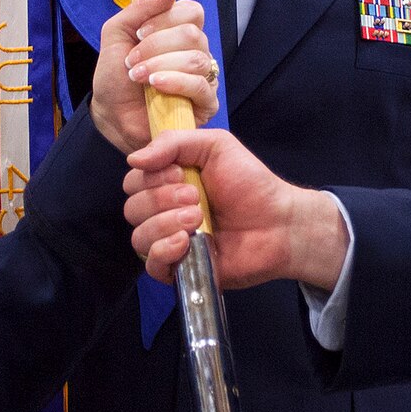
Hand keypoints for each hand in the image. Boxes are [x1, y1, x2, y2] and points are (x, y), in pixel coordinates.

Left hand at [91, 0, 219, 154]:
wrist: (111, 114)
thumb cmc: (116, 74)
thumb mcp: (118, 33)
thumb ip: (143, 6)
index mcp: (179, 31)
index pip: (192, 11)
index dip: (166, 18)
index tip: (140, 32)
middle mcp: (196, 51)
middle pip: (193, 34)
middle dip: (156, 46)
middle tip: (133, 60)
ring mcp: (204, 77)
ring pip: (196, 59)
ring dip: (160, 65)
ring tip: (137, 76)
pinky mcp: (206, 103)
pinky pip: (202, 86)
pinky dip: (176, 82)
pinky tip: (156, 86)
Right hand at [124, 129, 349, 289]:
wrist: (278, 222)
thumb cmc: (249, 183)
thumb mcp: (215, 146)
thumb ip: (173, 142)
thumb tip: (133, 159)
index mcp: (167, 184)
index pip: (133, 182)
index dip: (151, 178)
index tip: (181, 174)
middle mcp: (163, 213)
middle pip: (132, 208)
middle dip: (161, 200)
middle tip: (196, 198)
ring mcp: (169, 243)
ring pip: (139, 237)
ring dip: (165, 224)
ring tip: (198, 219)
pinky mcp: (180, 269)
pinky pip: (151, 265)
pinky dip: (163, 251)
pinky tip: (185, 242)